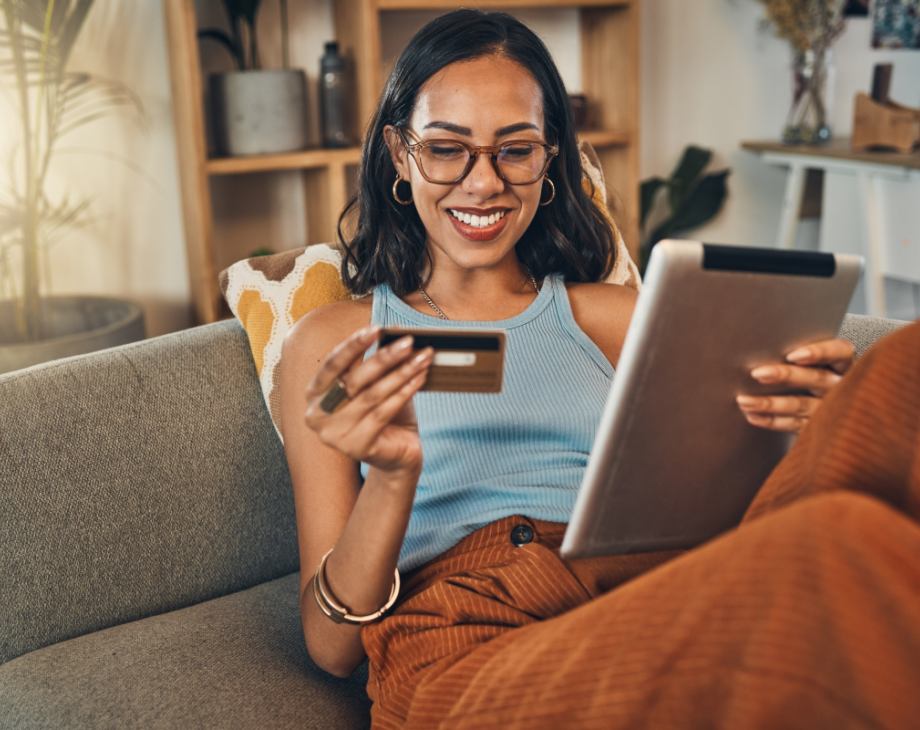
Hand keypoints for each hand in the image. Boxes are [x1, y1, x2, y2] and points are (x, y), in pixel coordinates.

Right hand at [304, 326, 432, 474]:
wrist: (396, 457)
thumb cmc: (383, 417)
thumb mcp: (375, 386)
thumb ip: (376, 364)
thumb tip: (395, 333)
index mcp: (314, 394)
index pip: (332, 364)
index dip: (353, 345)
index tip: (376, 328)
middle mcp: (317, 415)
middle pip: (353, 379)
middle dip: (384, 357)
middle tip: (408, 342)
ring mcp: (334, 434)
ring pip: (372, 395)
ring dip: (401, 372)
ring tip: (422, 357)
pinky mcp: (356, 447)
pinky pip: (383, 413)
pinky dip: (404, 392)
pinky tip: (419, 378)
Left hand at [736, 338, 854, 432]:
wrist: (830, 415)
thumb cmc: (809, 376)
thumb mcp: (811, 363)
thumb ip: (794, 356)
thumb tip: (758, 348)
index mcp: (843, 364)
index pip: (840, 352)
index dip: (819, 352)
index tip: (793, 355)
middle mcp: (841, 386)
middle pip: (817, 378)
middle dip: (786, 375)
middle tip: (757, 373)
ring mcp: (832, 410)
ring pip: (802, 404)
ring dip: (770, 403)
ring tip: (744, 400)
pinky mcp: (819, 429)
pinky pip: (794, 425)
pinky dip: (771, 421)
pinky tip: (752, 416)